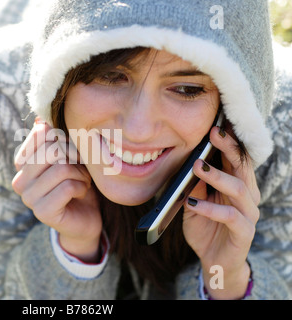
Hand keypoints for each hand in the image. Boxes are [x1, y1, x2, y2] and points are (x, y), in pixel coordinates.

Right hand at [12, 119, 101, 261]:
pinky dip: (81, 187)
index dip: (65, 138)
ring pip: (62, 168)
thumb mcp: (68, 155)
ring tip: (82, 181)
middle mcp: (19, 180)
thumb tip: (41, 118)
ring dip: (81, 174)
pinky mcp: (42, 212)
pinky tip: (80, 193)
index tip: (74, 151)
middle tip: (82, 168)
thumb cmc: (77, 181)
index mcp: (22, 162)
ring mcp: (28, 197)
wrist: (86, 217)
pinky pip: (67, 187)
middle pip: (52, 150)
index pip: (41, 133)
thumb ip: (55, 138)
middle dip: (75, 157)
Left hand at [183, 126, 259, 298]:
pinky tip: (194, 204)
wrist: (214, 260)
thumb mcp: (194, 204)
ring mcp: (248, 213)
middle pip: (242, 166)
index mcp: (236, 185)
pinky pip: (231, 216)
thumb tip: (189, 164)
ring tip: (197, 166)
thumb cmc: (205, 228)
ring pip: (239, 188)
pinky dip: (211, 208)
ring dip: (217, 175)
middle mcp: (247, 196)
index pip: (235, 158)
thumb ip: (195, 186)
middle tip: (213, 133)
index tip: (215, 124)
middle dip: (228, 147)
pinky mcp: (244, 231)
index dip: (228, 141)